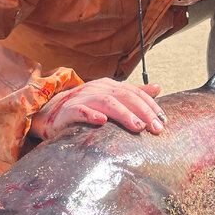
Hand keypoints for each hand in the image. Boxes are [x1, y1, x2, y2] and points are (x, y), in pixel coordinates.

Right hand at [29, 78, 165, 141]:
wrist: (50, 114)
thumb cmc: (84, 108)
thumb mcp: (110, 99)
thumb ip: (133, 94)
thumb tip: (158, 87)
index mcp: (109, 86)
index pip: (134, 92)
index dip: (150, 105)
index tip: (164, 120)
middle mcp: (97, 88)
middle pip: (124, 96)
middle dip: (143, 112)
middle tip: (156, 128)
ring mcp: (82, 98)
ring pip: (106, 102)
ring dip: (124, 114)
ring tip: (138, 127)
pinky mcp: (68, 110)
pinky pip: (79, 111)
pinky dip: (91, 115)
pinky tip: (102, 121)